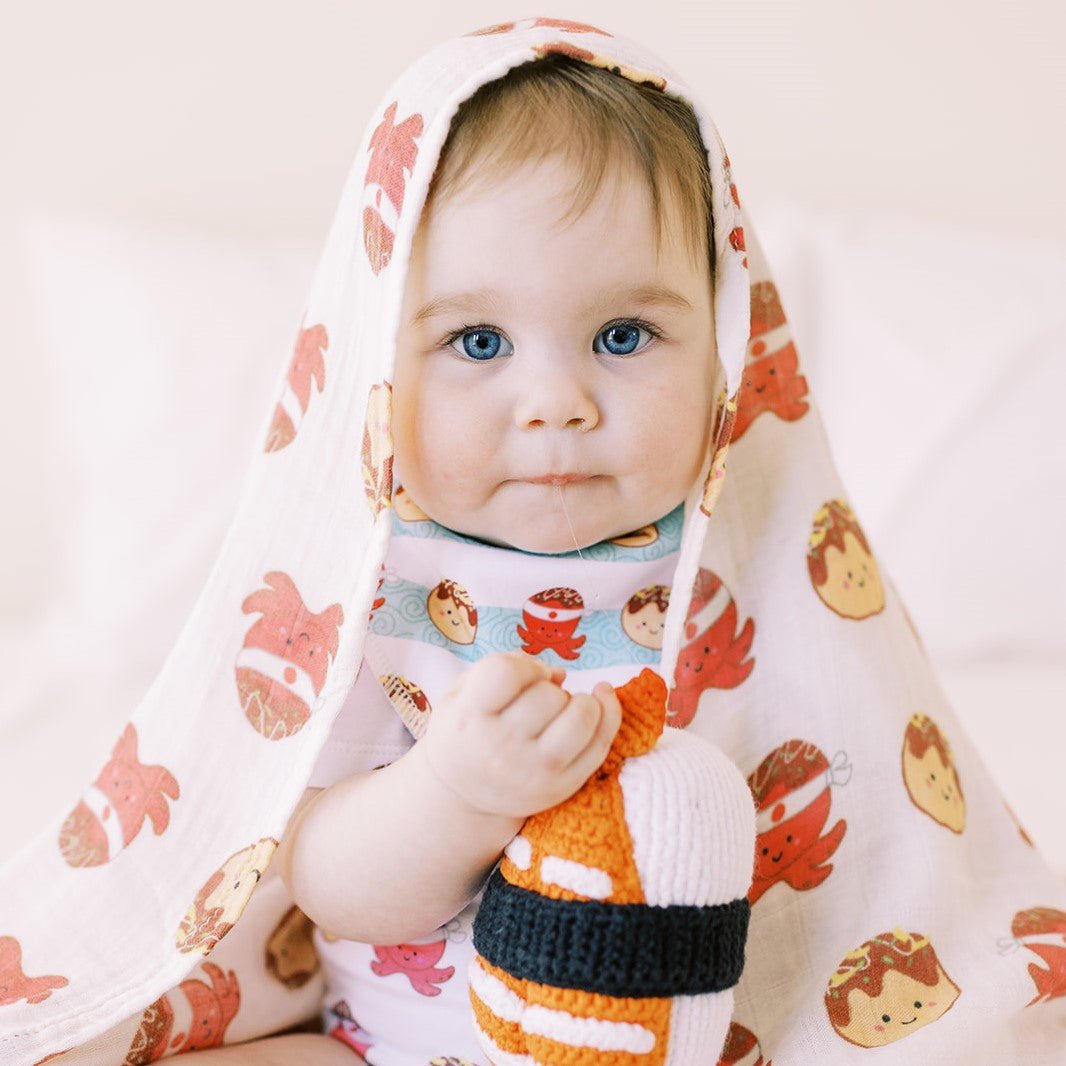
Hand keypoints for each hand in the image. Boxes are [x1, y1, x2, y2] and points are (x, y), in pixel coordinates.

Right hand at [419, 650, 621, 819]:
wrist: (463, 798)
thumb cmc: (466, 731)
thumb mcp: (462, 693)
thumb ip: (503, 668)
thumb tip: (559, 674)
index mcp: (469, 716)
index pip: (506, 674)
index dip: (523, 666)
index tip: (522, 676)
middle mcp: (500, 747)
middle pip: (547, 695)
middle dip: (549, 687)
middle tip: (538, 698)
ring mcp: (535, 771)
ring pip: (580, 718)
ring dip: (582, 701)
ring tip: (567, 704)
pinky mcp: (562, 787)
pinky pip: (600, 745)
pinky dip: (608, 715)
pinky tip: (600, 700)